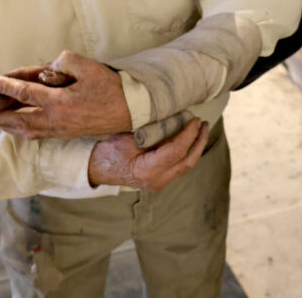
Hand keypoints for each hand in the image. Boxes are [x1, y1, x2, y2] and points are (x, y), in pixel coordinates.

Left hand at [0, 51, 132, 137]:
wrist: (131, 111)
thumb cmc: (111, 87)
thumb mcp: (88, 66)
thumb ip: (64, 62)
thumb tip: (48, 68)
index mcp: (59, 102)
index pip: (24, 93)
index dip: (4, 86)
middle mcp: (56, 120)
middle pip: (18, 119)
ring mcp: (61, 130)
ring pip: (26, 129)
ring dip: (6, 127)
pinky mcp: (67, 133)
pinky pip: (38, 134)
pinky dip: (22, 132)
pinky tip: (17, 130)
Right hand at [88, 118, 209, 190]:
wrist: (98, 168)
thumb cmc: (110, 151)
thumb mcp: (129, 137)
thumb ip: (153, 131)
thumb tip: (176, 118)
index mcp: (149, 171)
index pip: (177, 150)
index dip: (189, 134)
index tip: (195, 119)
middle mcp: (157, 180)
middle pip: (188, 161)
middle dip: (199, 141)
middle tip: (204, 124)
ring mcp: (159, 183)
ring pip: (186, 165)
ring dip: (196, 147)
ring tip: (201, 130)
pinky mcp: (160, 180)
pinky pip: (179, 166)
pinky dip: (186, 152)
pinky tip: (189, 140)